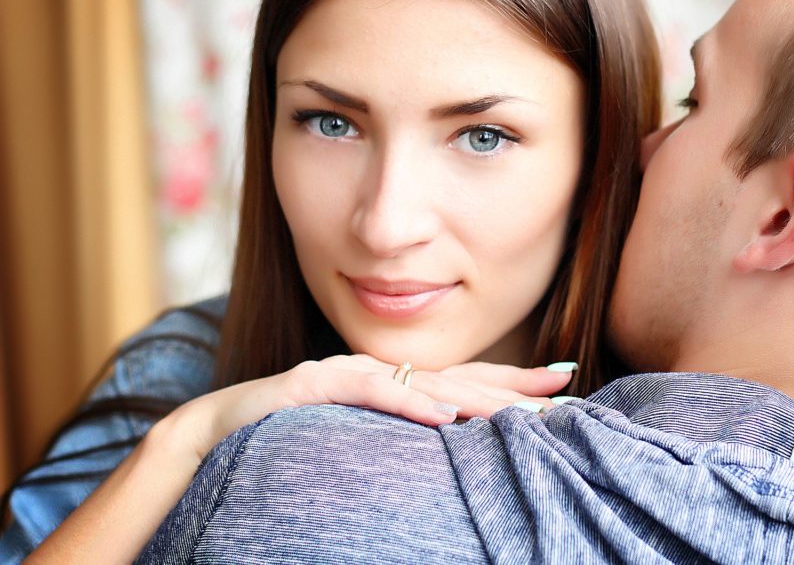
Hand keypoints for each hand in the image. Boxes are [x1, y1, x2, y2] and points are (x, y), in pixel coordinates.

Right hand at [163, 354, 576, 464]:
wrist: (205, 436)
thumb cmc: (282, 438)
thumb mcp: (354, 440)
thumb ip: (398, 435)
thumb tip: (450, 443)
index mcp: (389, 385)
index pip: (463, 381)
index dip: (513, 381)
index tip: (564, 384)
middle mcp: (373, 373)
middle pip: (455, 380)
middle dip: (512, 389)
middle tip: (564, 396)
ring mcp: (343, 375)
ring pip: (421, 383)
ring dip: (474, 396)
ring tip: (523, 411)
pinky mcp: (309, 388)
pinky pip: (365, 393)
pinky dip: (406, 402)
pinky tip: (444, 416)